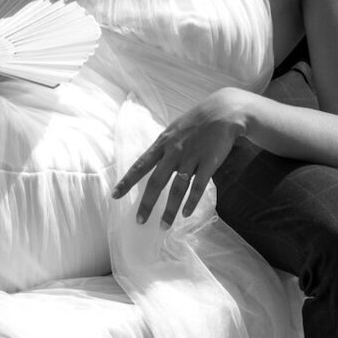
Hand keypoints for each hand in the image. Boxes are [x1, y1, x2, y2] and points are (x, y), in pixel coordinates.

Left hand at [112, 91, 249, 223]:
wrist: (222, 111)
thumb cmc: (196, 121)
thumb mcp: (173, 130)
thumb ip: (163, 147)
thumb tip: (151, 163)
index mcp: (162, 143)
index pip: (140, 165)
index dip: (127, 182)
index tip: (115, 196)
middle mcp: (173, 151)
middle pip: (156, 181)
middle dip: (147, 203)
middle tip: (139, 221)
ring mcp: (191, 157)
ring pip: (177, 188)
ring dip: (170, 209)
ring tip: (164, 225)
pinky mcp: (208, 162)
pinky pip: (198, 186)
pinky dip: (191, 201)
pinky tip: (186, 214)